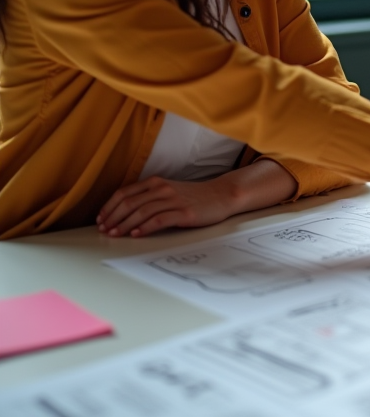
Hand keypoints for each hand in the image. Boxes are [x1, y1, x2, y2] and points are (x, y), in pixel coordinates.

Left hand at [97, 176, 237, 237]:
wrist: (221, 196)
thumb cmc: (193, 197)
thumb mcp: (168, 192)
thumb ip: (149, 197)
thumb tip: (124, 213)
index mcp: (156, 182)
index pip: (124, 193)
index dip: (109, 206)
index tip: (101, 218)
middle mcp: (162, 189)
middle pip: (129, 203)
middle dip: (113, 217)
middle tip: (104, 229)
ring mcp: (173, 200)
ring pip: (141, 212)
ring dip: (124, 224)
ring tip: (115, 234)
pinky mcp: (184, 213)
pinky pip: (158, 220)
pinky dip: (144, 227)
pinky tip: (136, 234)